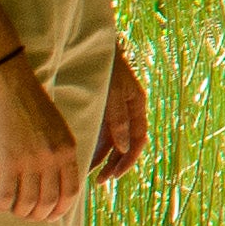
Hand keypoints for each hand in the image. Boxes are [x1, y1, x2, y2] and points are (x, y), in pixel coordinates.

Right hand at [0, 58, 85, 221]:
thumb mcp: (58, 129)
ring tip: (15, 211)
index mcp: (68, 149)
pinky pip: (8, 193)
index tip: (52, 216)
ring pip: (29, 202)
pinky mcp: (8, 159)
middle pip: (50, 201)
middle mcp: (52, 158)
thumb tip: (55, 183)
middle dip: (40, 215)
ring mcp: (30, 160)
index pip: (71, 191)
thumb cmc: (32, 105)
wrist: (11, 84)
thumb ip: (60, 154)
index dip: (61, 209)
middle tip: (30, 216)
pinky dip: (4, 204)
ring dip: (21, 212)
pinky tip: (1, 204)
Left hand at [87, 49, 151, 186]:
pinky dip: (97, 146)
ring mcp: (117, 110)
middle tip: (100, 181)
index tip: (114, 175)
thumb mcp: (114, 92)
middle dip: (115, 164)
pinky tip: (86, 157)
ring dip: (105, 158)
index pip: (138, 140)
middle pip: (126, 144)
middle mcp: (130, 111)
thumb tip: (123, 148)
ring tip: (90, 174)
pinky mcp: (104, 109)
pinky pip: (104, 133)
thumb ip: (118, 119)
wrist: (94, 44)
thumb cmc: (107, 66)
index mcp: (137, 106)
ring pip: (114, 142)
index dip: (128, 160)